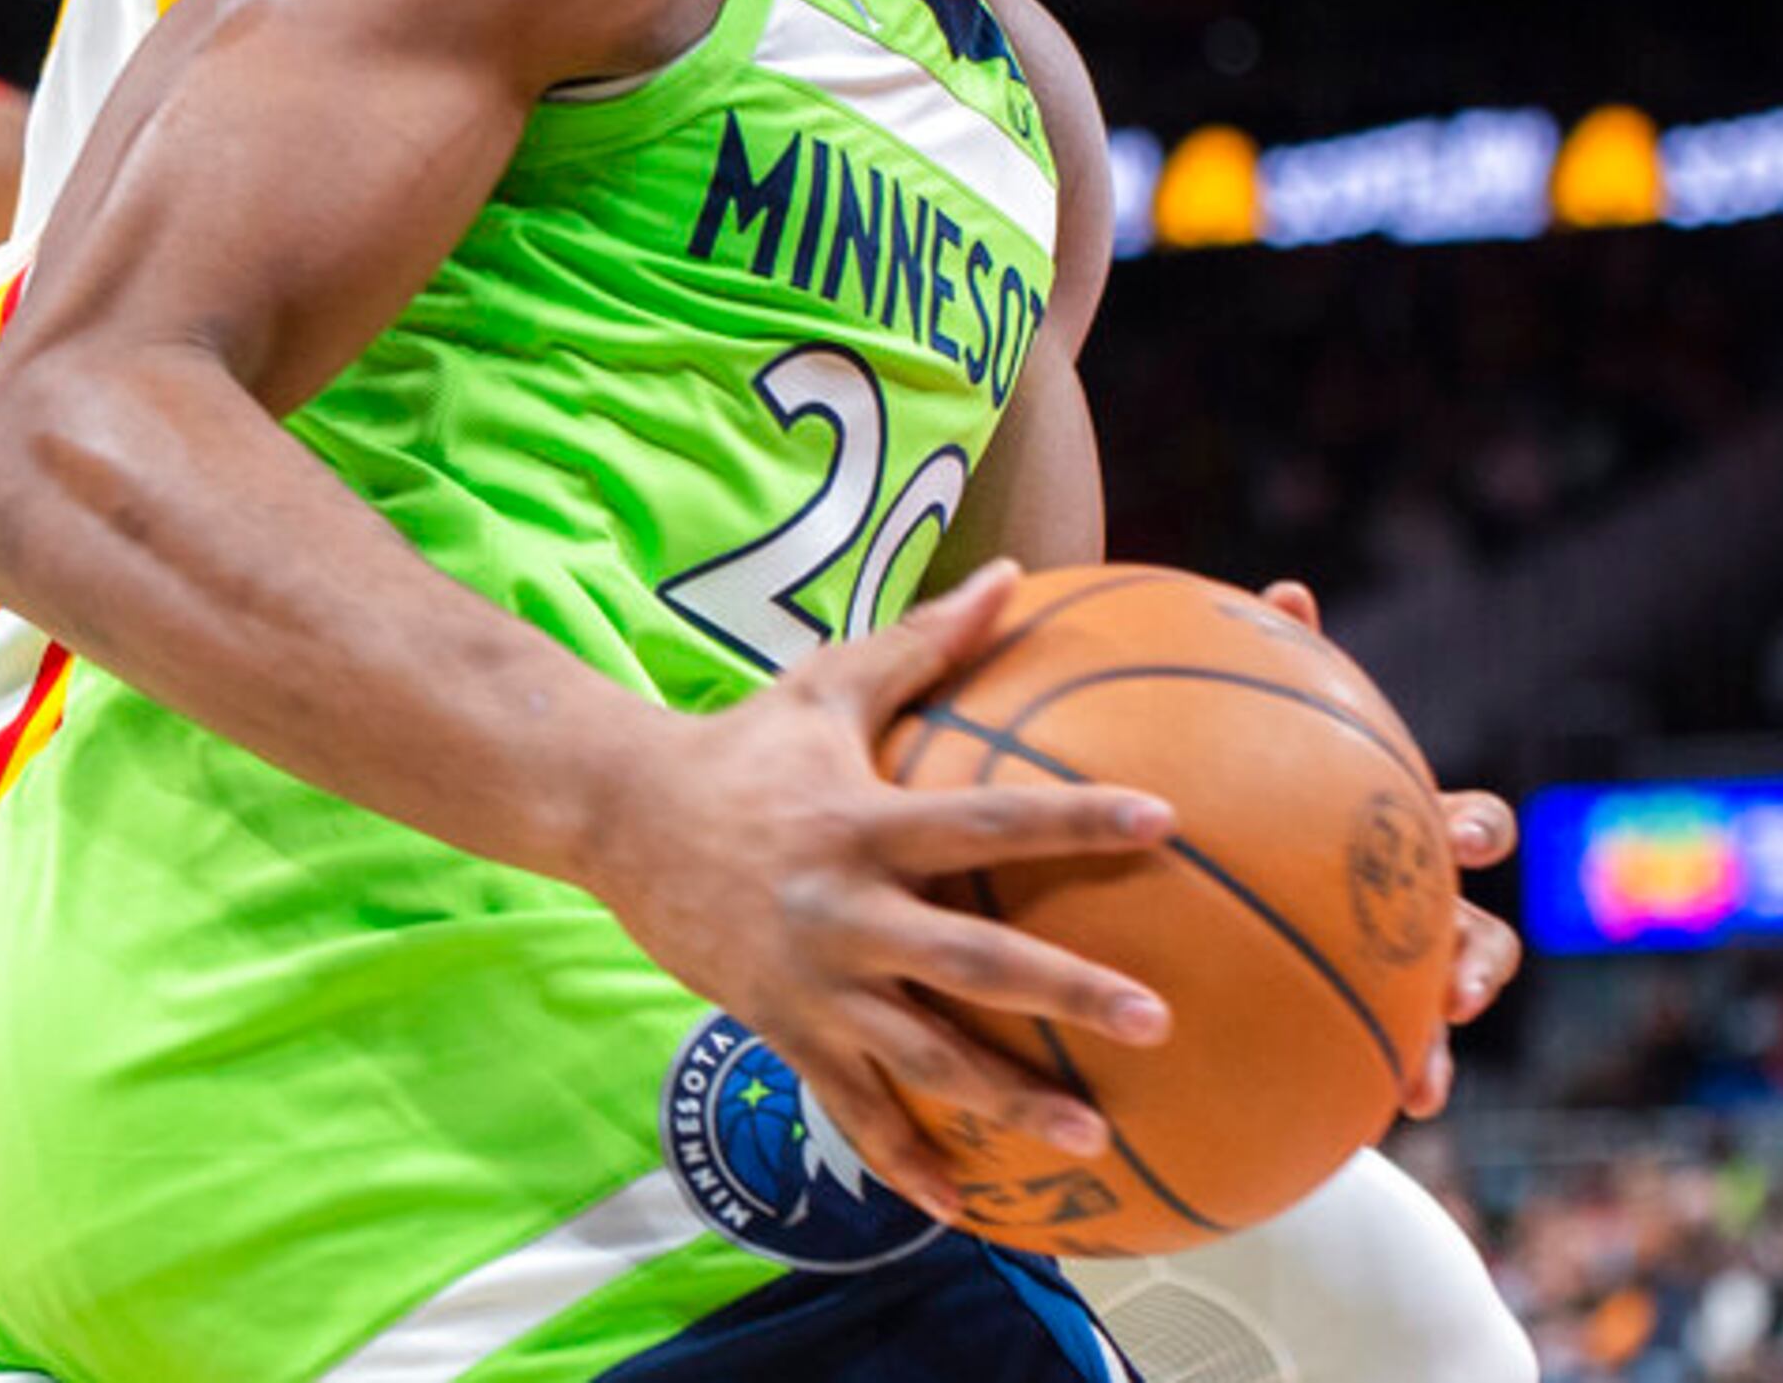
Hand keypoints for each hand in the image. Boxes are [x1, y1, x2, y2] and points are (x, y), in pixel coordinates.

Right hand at [582, 562, 1179, 1218]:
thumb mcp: (829, 683)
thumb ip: (926, 641)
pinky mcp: (786, 1031)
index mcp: (864, 823)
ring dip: (1006, 1104)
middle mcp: (846, 912)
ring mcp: (815, 983)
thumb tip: (1011, 575)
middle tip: (1156, 1022)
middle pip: (972, 961)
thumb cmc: (745, 744)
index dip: (1074, 818)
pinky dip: (908, 1161)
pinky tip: (969, 1208)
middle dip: (1066, 995)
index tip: (1163, 821)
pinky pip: (855, 1108)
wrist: (619, 822)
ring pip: (923, 1057)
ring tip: (1090, 1141)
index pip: (987, 820)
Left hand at [1258, 579, 1521, 1116]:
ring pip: (1447, 1014)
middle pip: (1483, 931)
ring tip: (1424, 1080)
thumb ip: (1275, 677)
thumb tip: (1288, 590)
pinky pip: (1397, 1063)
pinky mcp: (1377, 1030)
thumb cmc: (1263, 807)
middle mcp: (1426, 906)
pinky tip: (1380, 1111)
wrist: (1241, 903)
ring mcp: (1407, 976)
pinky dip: (1399, 1082)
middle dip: (1480, 957)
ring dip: (1440, 1048)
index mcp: (1409, 836)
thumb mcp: (1259, 747)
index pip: (1465, 825)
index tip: (1459, 838)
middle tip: (1457, 983)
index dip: (1474, 830)